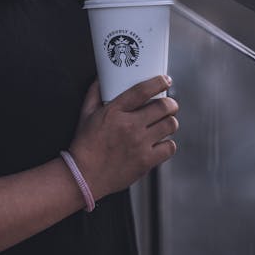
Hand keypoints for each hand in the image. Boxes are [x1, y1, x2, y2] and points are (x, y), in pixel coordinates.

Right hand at [69, 75, 178, 200]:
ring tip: (166, 122)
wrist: (84, 176)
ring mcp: (139, 144)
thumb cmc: (85, 145)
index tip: (164, 80)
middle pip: (163, 107)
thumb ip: (94, 93)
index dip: (158, 82)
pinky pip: (169, 147)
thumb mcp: (85, 114)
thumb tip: (101, 79)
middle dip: (170, 103)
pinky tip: (161, 142)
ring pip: (170, 125)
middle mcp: (130, 126)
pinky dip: (168, 143)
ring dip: (170, 121)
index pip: (142, 91)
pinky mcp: (146, 161)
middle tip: (170, 105)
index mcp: (115, 112)